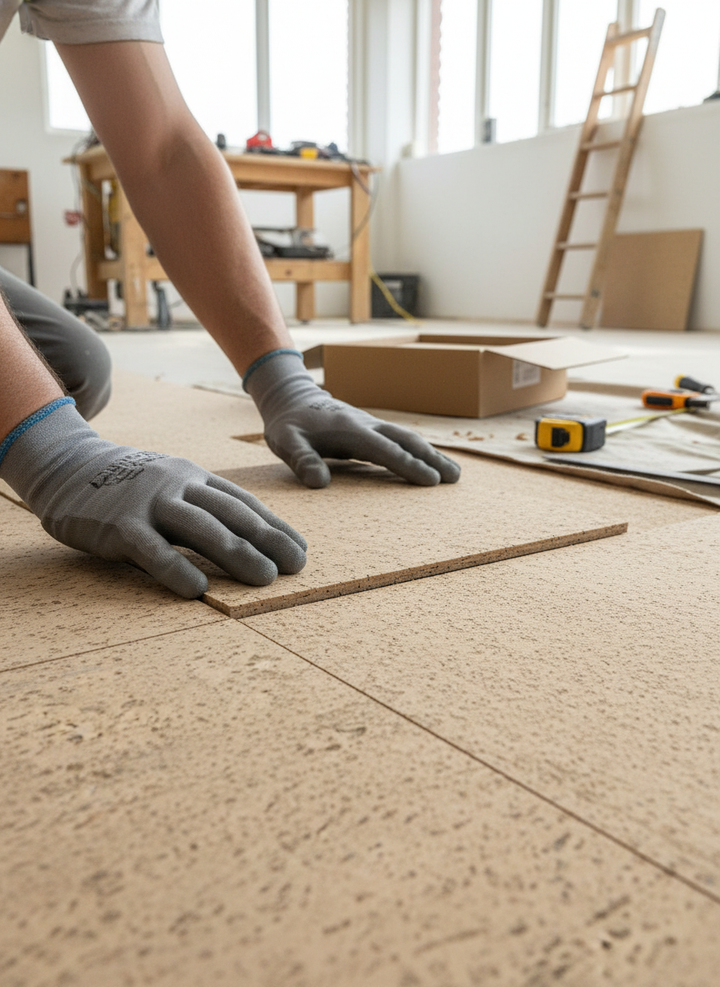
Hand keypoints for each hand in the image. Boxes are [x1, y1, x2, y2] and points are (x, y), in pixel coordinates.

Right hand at [0, 399, 306, 597]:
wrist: (65, 466)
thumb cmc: (126, 484)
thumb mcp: (169, 484)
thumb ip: (200, 507)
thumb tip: (245, 541)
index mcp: (193, 477)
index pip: (243, 502)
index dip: (274, 526)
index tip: (300, 549)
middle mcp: (177, 485)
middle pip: (231, 515)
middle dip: (268, 540)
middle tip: (295, 566)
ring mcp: (149, 502)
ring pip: (201, 529)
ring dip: (237, 554)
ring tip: (264, 579)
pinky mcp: (119, 525)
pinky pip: (152, 550)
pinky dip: (176, 569)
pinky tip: (197, 590)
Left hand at [244, 350, 461, 488]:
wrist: (291, 398)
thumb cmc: (288, 425)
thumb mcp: (286, 442)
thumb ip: (302, 460)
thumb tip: (320, 483)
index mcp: (351, 430)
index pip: (386, 450)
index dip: (409, 465)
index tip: (431, 480)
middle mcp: (367, 425)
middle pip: (407, 441)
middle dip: (432, 459)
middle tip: (455, 479)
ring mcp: (371, 425)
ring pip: (408, 439)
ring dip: (431, 455)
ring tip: (453, 474)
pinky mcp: (371, 429)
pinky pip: (400, 440)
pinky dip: (418, 451)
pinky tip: (430, 464)